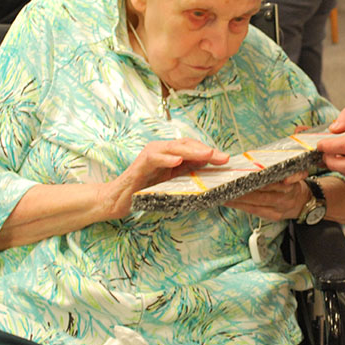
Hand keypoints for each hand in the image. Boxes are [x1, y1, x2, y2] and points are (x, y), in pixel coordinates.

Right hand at [101, 138, 228, 218]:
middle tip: (222, 157)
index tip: (226, 160)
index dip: (210, 152)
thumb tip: (209, 166)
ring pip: (173, 148)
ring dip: (191, 151)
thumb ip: (187, 172)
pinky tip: (177, 161)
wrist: (118, 200)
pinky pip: (154, 158)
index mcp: (170, 154)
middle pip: (186, 145)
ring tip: (207, 155)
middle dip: (206, 150)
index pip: (193, 148)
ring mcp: (150, 156)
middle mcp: (161, 151)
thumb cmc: (145, 190)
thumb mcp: (171, 181)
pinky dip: (166, 158)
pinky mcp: (139, 165)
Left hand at [225, 171, 309, 220]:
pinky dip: (241, 207)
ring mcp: (277, 209)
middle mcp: (283, 199)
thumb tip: (284, 175)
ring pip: (255, 205)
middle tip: (228, 187)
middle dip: (243, 192)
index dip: (257, 182)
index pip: (271, 184)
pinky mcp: (273, 216)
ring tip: (225, 195)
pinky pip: (255, 212)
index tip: (243, 178)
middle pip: (261, 196)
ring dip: (239, 201)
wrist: (303, 203)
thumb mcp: (299, 174)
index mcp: (290, 187)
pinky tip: (231, 202)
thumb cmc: (295, 185)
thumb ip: (294, 173)